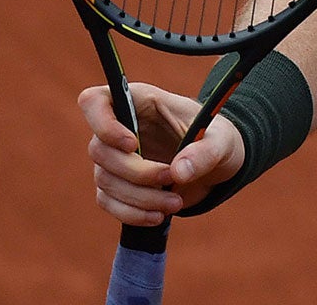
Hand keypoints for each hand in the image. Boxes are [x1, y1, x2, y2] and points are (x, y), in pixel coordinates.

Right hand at [80, 84, 245, 226]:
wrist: (216, 165)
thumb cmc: (216, 138)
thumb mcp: (222, 140)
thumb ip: (205, 152)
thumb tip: (179, 173)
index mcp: (140, 101)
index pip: (94, 102)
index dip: (103, 124)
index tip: (132, 144)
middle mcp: (120, 127)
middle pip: (100, 150)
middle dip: (137, 172)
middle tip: (171, 178)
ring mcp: (114, 158)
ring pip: (105, 180)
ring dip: (139, 197)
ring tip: (175, 202)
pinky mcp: (116, 184)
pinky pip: (108, 202)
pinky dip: (132, 213)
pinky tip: (158, 216)